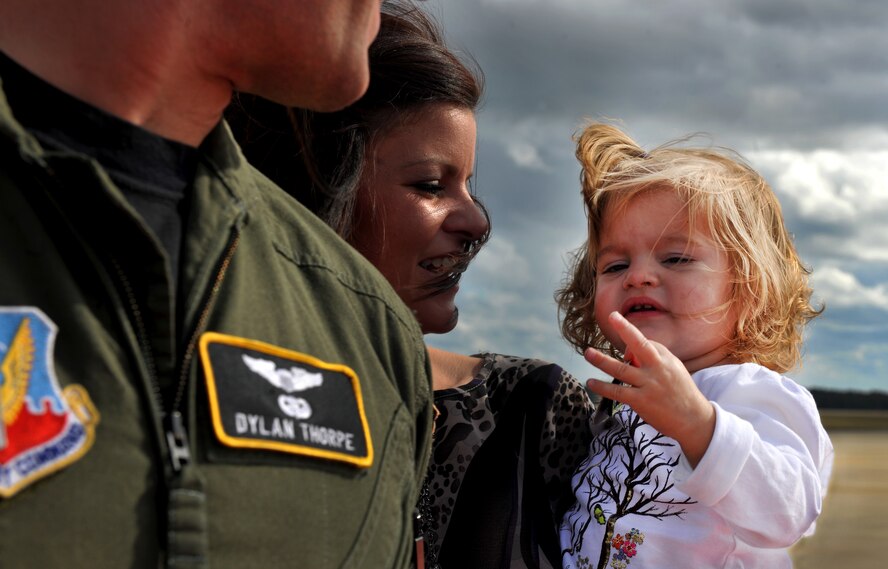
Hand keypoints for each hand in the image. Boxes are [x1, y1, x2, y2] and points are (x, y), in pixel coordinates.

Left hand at [585, 311, 715, 467]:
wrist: (694, 420)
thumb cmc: (681, 393)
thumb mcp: (673, 370)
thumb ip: (653, 360)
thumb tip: (628, 355)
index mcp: (666, 359)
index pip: (646, 343)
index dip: (632, 344)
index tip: (628, 353)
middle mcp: (657, 369)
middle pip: (639, 345)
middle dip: (625, 329)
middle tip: (612, 317)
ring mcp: (648, 385)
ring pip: (621, 369)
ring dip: (601, 360)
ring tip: (587, 353)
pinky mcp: (640, 402)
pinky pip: (617, 391)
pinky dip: (602, 387)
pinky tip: (591, 382)